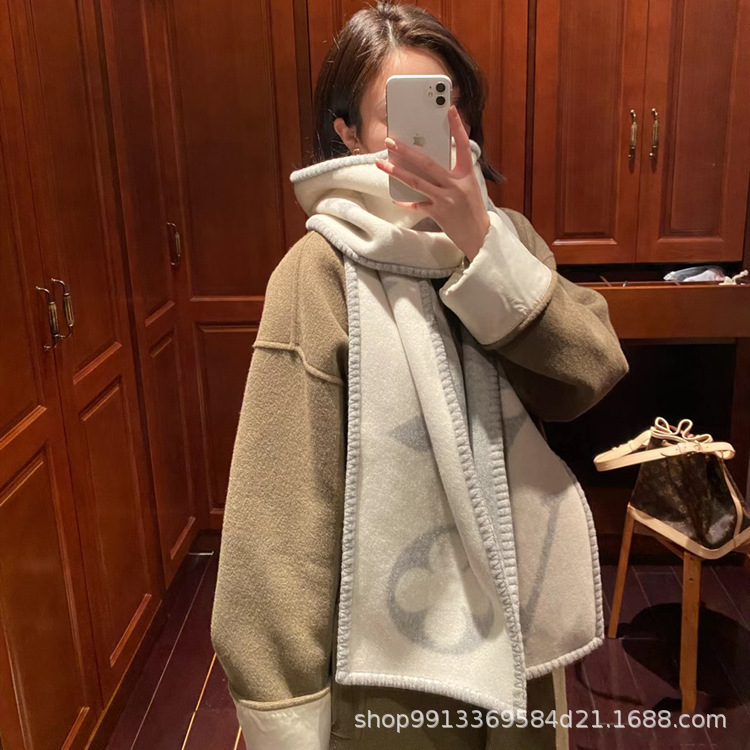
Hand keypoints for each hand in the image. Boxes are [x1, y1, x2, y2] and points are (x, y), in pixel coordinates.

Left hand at [375, 105, 490, 260]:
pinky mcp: (438, 213)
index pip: (462, 145)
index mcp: (466, 174)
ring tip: (382, 164)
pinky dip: (406, 202)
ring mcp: (446, 199)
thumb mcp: (468, 187)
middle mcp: (456, 184)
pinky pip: (417, 205)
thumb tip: (428, 164)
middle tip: (390, 141)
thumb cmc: (473, 210)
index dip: (457, 127)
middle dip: (406, 151)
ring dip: (397, 172)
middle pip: (427, 163)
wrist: (479, 236)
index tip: (450, 110)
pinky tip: (395, 199)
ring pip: (416, 182)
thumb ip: (453, 175)